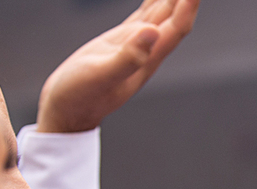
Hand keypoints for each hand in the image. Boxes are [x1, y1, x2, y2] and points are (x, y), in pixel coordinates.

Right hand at [36, 0, 199, 133]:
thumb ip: (128, 57)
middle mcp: (148, 50)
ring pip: (161, 13)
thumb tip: (153, 32)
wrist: (67, 110)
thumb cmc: (80, 97)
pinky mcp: (122, 41)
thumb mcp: (101, 75)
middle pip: (175, 17)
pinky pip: (144, 15)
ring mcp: (136, 44)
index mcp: (148, 59)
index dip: (189, 6)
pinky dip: (153, 0)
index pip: (177, 27)